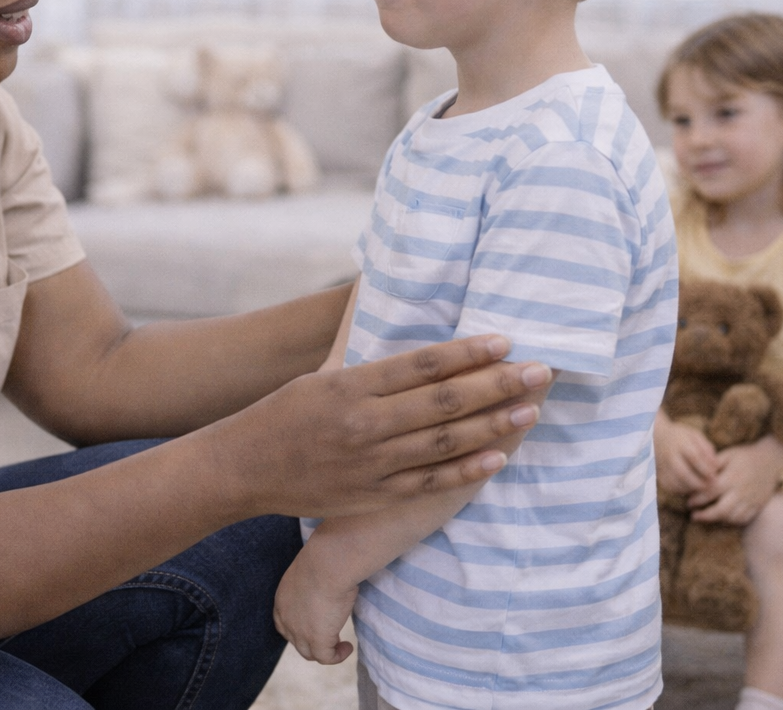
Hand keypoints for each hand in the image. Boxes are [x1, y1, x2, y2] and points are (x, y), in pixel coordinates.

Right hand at [205, 334, 547, 520]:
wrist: (242, 469)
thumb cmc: (282, 413)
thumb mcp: (318, 371)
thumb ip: (356, 337)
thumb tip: (370, 286)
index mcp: (350, 385)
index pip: (421, 365)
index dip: (468, 353)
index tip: (505, 340)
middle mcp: (365, 423)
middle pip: (444, 402)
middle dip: (497, 385)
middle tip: (540, 371)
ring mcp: (372, 463)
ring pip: (445, 442)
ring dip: (494, 425)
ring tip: (530, 409)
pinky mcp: (374, 495)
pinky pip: (430, 482)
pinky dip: (467, 469)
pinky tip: (498, 456)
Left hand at [274, 548, 357, 664]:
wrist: (328, 564)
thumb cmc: (324, 560)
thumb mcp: (312, 573)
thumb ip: (314, 583)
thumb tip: (329, 582)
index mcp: (282, 600)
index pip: (284, 624)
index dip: (298, 629)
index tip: (316, 624)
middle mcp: (286, 618)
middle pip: (296, 641)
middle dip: (312, 641)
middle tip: (331, 635)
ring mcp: (300, 632)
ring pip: (310, 653)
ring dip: (325, 651)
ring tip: (341, 644)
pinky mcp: (317, 640)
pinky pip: (326, 658)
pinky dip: (337, 656)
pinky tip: (348, 647)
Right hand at [654, 417, 717, 493]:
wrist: (654, 436)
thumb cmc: (681, 437)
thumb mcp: (694, 435)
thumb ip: (706, 448)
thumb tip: (716, 465)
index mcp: (680, 442)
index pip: (694, 457)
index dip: (706, 468)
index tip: (715, 476)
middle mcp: (669, 455)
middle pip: (682, 473)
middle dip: (698, 483)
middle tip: (709, 486)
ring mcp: (662, 465)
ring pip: (675, 482)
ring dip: (690, 488)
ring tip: (701, 488)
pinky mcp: (658, 475)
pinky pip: (670, 487)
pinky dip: (681, 491)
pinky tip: (690, 488)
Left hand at [687, 437, 782, 524]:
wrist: (772, 460)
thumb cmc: (745, 456)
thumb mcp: (728, 454)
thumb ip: (712, 464)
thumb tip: (695, 473)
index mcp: (732, 477)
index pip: (710, 492)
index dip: (697, 499)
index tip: (689, 502)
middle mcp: (742, 491)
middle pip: (721, 510)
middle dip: (705, 516)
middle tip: (693, 516)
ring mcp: (752, 500)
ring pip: (733, 517)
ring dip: (717, 520)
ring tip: (706, 518)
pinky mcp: (759, 505)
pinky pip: (745, 519)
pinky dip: (732, 522)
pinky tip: (723, 519)